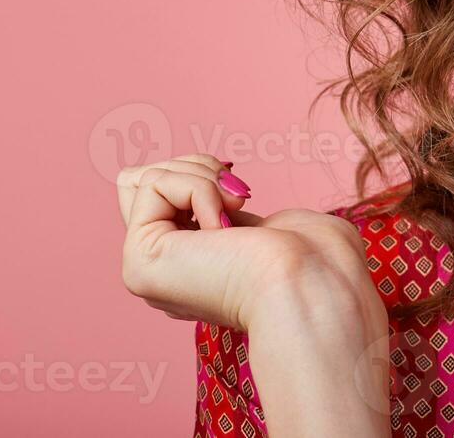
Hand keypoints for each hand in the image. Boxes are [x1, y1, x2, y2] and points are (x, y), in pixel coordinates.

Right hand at [116, 154, 380, 331]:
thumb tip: (201, 194)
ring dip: (200, 177)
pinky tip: (222, 227)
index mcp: (192, 265)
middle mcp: (163, 271)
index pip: (160, 194)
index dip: (196, 175)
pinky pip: (151, 184)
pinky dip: (197, 189)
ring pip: (143, 178)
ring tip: (234, 209)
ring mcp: (145, 269)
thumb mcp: (267, 223)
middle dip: (195, 168)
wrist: (314, 285)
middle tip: (237, 197)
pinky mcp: (139, 262)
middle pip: (141, 181)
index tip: (238, 192)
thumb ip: (222, 211)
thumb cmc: (313, 258)